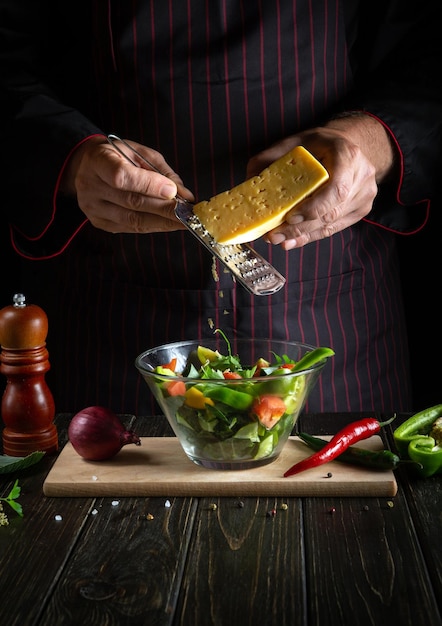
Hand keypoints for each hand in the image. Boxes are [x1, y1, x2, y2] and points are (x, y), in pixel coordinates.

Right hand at [61, 136, 194, 233]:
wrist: (87, 165)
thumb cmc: (117, 156)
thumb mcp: (139, 153)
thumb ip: (162, 172)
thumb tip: (185, 195)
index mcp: (98, 161)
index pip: (122, 177)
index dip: (149, 185)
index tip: (173, 192)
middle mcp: (90, 186)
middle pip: (131, 202)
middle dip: (165, 209)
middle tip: (188, 214)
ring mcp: (93, 207)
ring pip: (132, 220)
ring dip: (162, 222)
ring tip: (183, 222)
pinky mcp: (99, 222)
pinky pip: (130, 228)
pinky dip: (152, 226)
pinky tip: (167, 224)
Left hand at [246, 114, 396, 249]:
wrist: (347, 145)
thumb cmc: (319, 145)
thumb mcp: (294, 142)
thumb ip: (270, 159)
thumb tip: (249, 183)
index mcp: (346, 154)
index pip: (335, 188)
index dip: (314, 207)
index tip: (290, 217)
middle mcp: (361, 175)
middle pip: (331, 211)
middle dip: (300, 227)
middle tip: (275, 235)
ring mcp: (364, 195)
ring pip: (332, 224)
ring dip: (303, 235)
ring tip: (279, 240)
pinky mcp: (360, 209)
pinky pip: (334, 228)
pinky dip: (311, 236)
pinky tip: (293, 240)